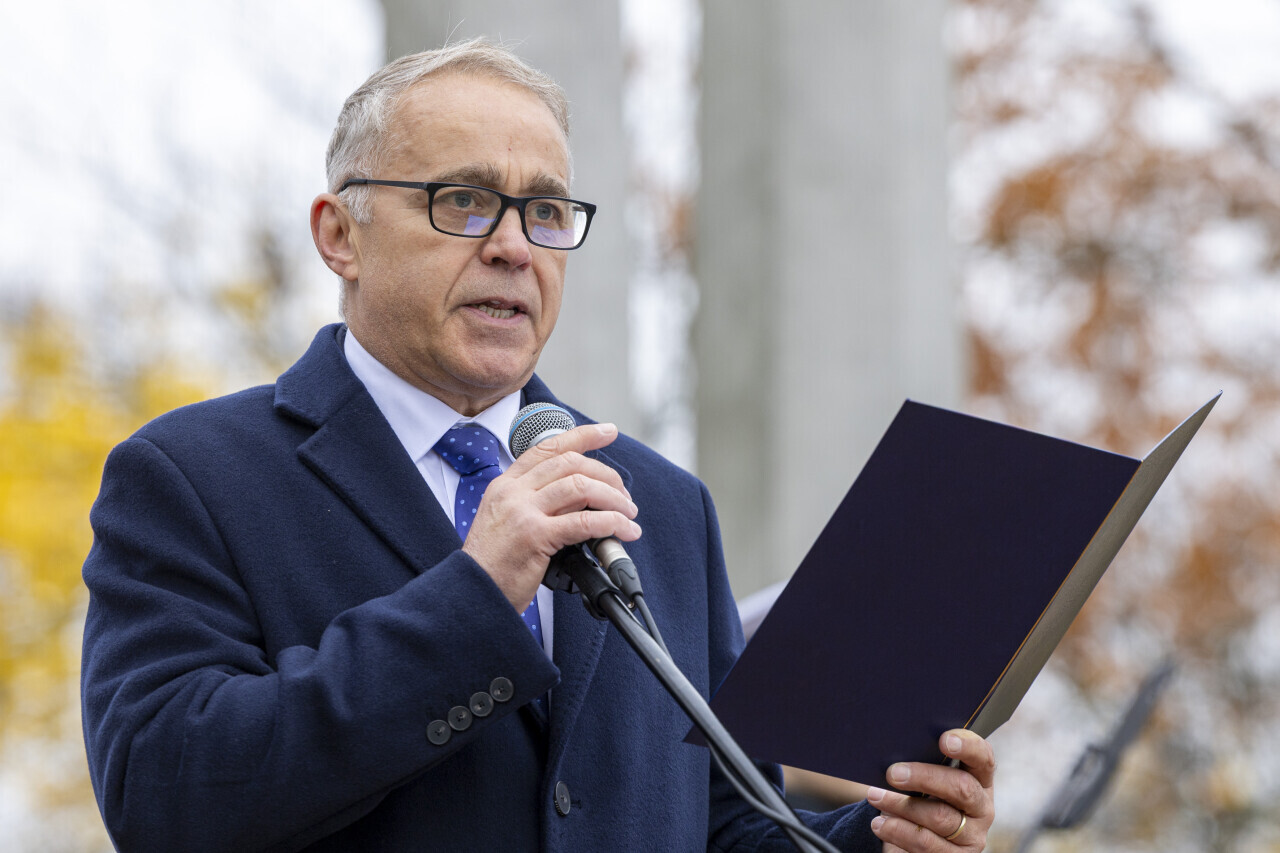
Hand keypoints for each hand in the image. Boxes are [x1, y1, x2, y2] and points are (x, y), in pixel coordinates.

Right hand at [462, 423, 640, 610]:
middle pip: (570, 463)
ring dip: (613, 499)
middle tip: (624, 495)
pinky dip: (611, 523)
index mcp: (506, 485)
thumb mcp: (505, 520)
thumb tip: (581, 496)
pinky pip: (583, 521)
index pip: (547, 448)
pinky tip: (622, 531)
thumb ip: (535, 502)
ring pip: (581, 487)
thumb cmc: (493, 564)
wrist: (472, 592)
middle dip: (606, 475)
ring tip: (628, 514)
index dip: (582, 436)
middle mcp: (513, 492)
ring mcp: (522, 512)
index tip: (607, 432)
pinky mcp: (535, 536)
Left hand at [865, 730, 994, 851]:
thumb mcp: (927, 781)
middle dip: (924, 777)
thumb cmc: (921, 799)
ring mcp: (972, 836)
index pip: (983, 758)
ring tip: (874, 796)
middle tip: (892, 773)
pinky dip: (898, 831)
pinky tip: (880, 823)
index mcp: (979, 780)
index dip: (968, 746)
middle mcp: (982, 808)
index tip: (944, 740)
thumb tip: (895, 747)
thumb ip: (923, 763)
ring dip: (901, 806)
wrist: (917, 842)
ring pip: (940, 817)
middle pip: (961, 788)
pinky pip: (926, 844)